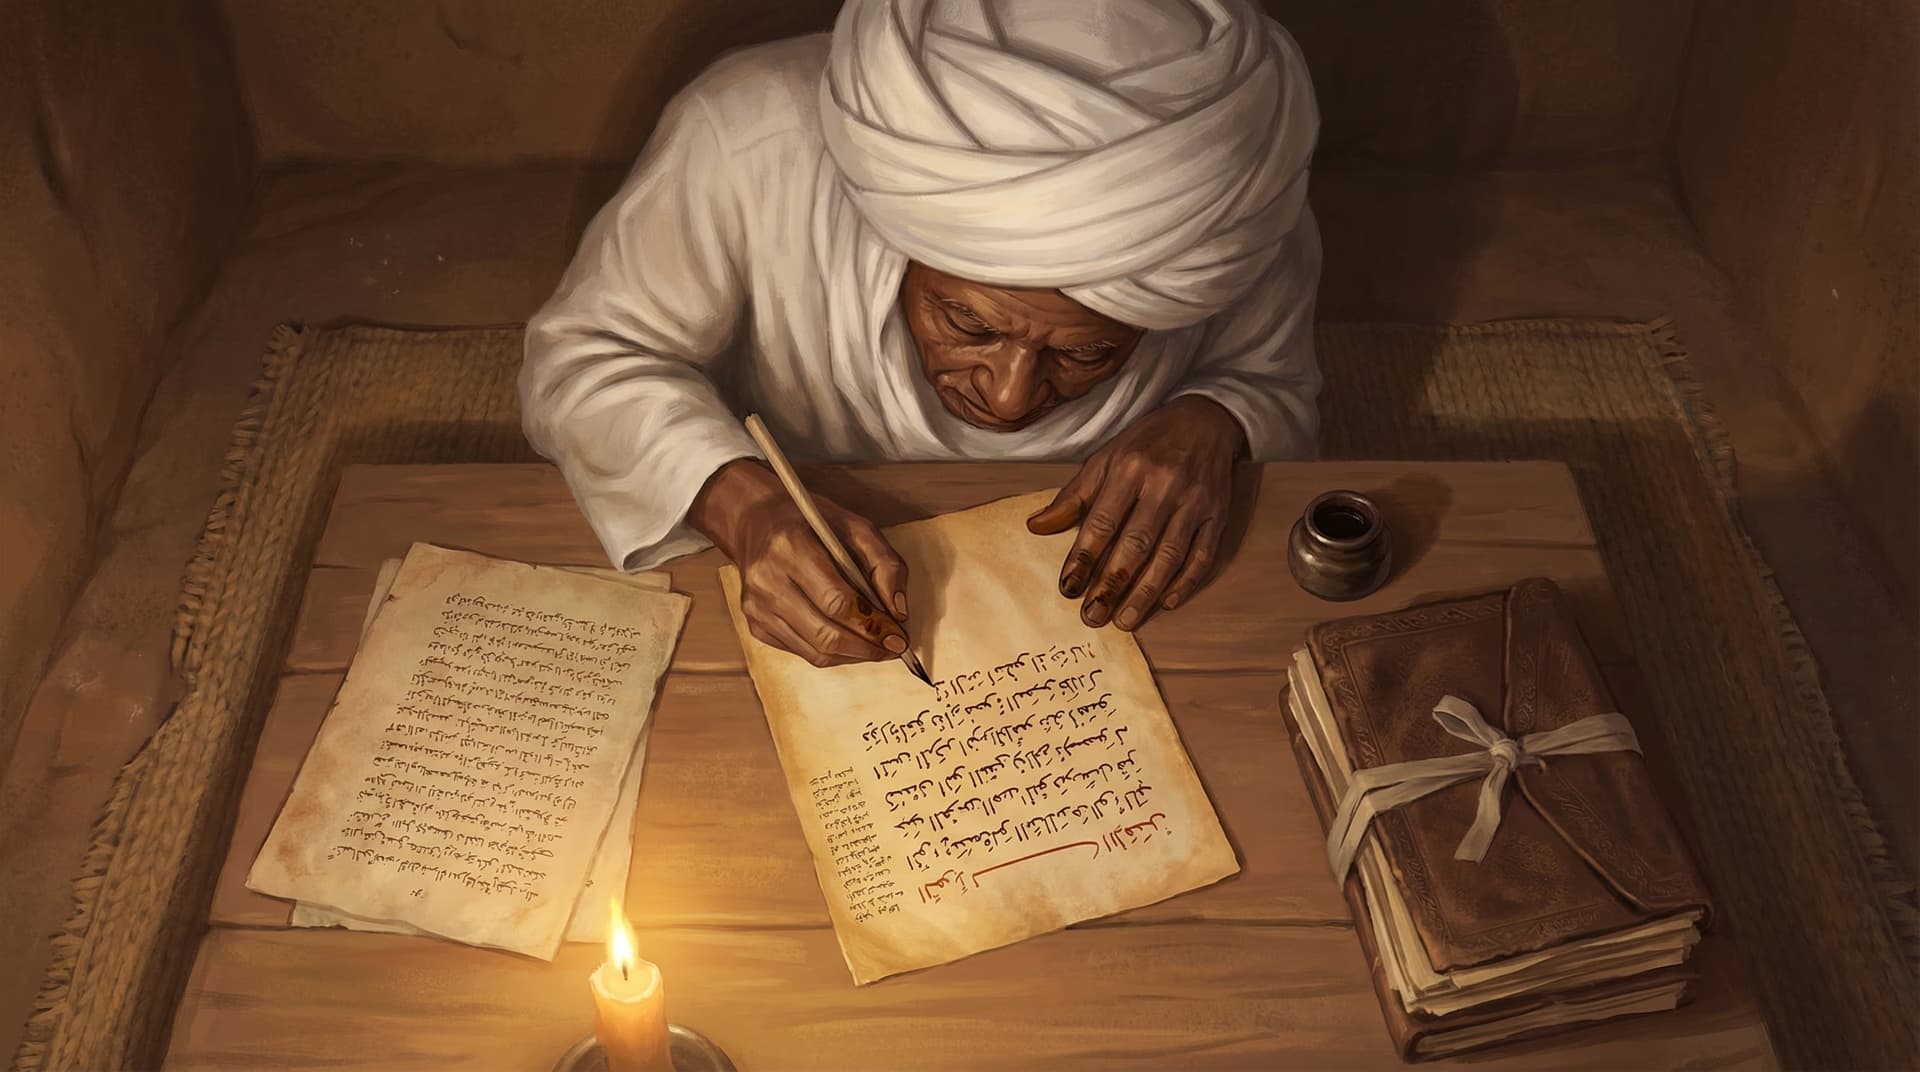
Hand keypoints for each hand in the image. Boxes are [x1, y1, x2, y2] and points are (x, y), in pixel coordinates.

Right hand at [690, 459, 908, 666]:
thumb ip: (885, 563)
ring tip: (877, 648)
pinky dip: (832, 654)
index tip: (899, 635)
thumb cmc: (810, 521)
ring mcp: (756, 607)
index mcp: (790, 547)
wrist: (756, 522)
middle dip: (867, 648)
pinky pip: (801, 652)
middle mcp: (767, 580)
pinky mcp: (755, 624)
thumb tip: (898, 612)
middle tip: (893, 648)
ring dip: (853, 656)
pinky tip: (849, 642)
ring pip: (815, 651)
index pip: (837, 601)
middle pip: (826, 634)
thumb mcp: (855, 526)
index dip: (873, 624)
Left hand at [1027, 396, 1243, 630]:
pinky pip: (1203, 555)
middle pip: (1136, 543)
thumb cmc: (1147, 443)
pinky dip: (1186, 582)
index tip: (1068, 588)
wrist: (1205, 420)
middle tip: (1093, 615)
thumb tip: (1036, 527)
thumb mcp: (1105, 458)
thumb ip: (1074, 496)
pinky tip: (1167, 602)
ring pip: (1169, 554)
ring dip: (1146, 592)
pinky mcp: (1218, 514)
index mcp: (1130, 469)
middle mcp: (1164, 485)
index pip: (1102, 521)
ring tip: (1125, 620)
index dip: (1084, 557)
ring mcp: (1195, 501)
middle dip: (1112, 584)